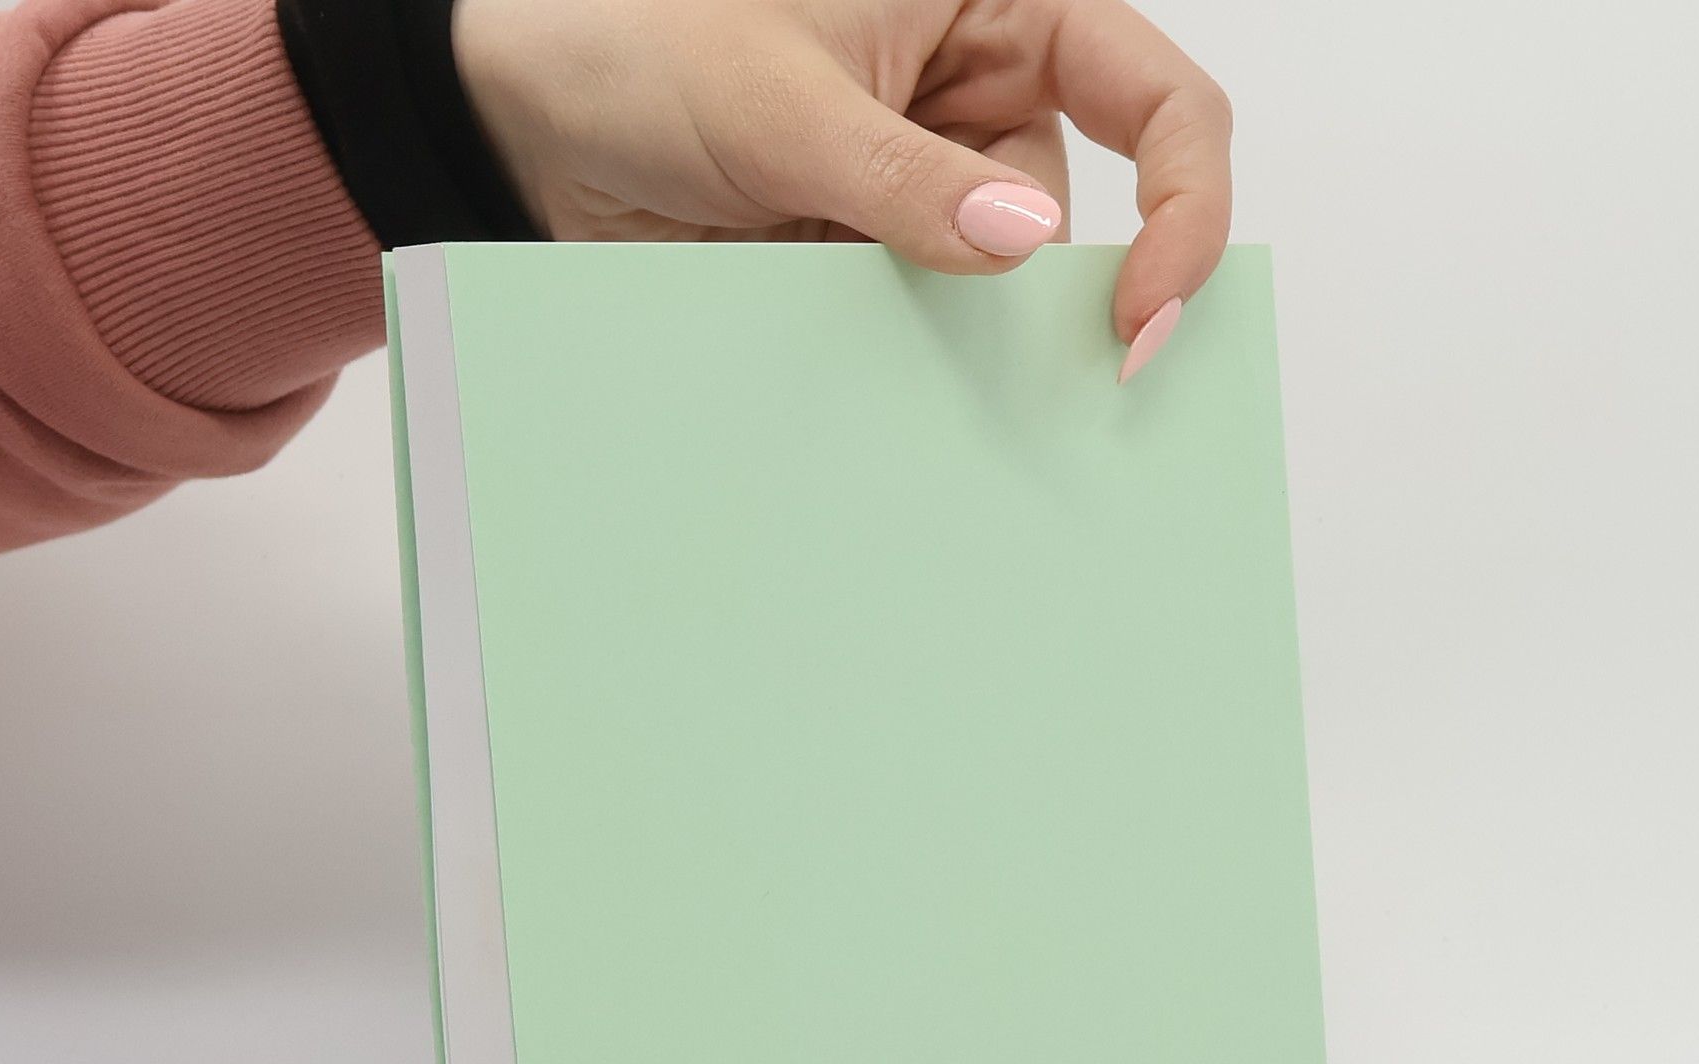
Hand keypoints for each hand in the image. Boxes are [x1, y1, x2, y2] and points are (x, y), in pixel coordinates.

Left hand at [452, 0, 1231, 379]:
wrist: (518, 130)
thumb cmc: (630, 45)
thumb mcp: (775, 98)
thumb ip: (902, 179)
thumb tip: (1025, 250)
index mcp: (989, 0)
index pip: (1150, 92)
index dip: (1180, 199)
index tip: (1142, 309)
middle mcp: (972, 90)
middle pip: (1078, 213)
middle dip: (1056, 297)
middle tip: (1047, 389)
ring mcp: (922, 185)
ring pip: (996, 290)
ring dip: (956, 337)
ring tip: (877, 348)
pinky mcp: (871, 259)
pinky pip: (924, 329)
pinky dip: (907, 365)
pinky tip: (874, 386)